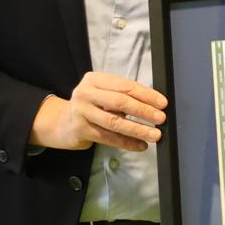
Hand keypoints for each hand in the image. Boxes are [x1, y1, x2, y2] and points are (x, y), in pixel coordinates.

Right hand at [30, 72, 165, 151]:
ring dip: (138, 129)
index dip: (146, 95)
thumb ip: (124, 96)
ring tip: (155, 135)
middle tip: (161, 118)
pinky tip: (140, 145)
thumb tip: (154, 105)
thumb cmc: (91, 106)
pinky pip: (109, 138)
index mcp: (95, 79)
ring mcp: (81, 112)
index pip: (125, 86)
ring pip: (115, 122)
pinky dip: (127, 142)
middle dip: (144, 111)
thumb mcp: (104, 94)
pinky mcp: (80, 130)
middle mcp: (86, 93)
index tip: (162, 103)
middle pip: (120, 102)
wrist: (62, 123)